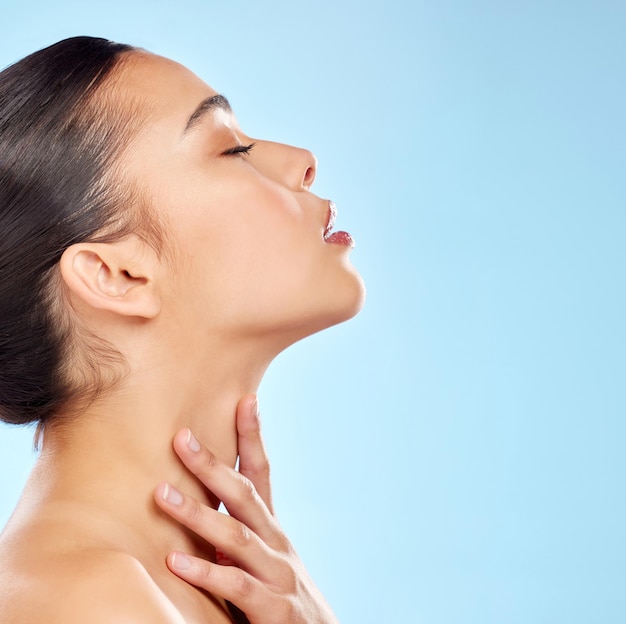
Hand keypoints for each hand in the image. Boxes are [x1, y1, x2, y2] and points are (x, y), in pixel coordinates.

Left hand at [154, 396, 338, 623]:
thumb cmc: (279, 596)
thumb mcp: (262, 557)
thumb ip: (238, 532)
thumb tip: (202, 503)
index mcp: (271, 527)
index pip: (262, 473)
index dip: (253, 437)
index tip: (245, 400)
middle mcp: (277, 542)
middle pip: (245, 495)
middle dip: (212, 465)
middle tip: (180, 438)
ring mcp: (278, 574)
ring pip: (237, 536)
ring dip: (198, 513)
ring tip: (162, 494)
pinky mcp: (275, 609)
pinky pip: (237, 586)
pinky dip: (206, 572)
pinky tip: (175, 560)